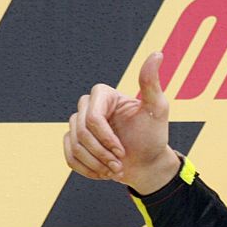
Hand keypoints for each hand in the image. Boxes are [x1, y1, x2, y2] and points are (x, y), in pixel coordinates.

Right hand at [63, 51, 180, 193]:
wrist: (148, 164)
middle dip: (102, 153)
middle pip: (81, 132)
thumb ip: (151, 83)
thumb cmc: (154, 137)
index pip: (92, 118)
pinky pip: (69, 157)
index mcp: (103, 95)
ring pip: (75, 146)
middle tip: (120, 163)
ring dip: (96, 164)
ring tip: (115, 169)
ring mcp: (78, 124)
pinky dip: (87, 170)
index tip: (123, 150)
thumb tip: (156, 53)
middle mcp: (88, 106)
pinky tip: (103, 173)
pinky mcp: (73, 141)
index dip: (105, 138)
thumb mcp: (157, 110)